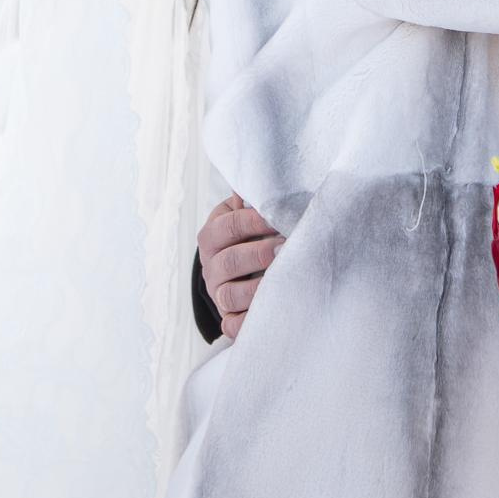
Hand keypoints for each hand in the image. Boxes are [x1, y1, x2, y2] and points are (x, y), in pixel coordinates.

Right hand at [196, 193, 281, 339]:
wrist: (241, 269)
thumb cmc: (251, 233)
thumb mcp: (246, 212)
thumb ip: (252, 197)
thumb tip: (263, 170)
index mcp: (212, 236)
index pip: (226, 227)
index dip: (253, 222)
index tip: (279, 218)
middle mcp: (211, 267)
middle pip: (228, 262)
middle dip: (259, 254)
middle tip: (287, 247)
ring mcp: (218, 294)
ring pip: (229, 295)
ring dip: (258, 288)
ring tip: (286, 278)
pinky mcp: (229, 318)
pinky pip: (232, 326)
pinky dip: (248, 323)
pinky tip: (271, 311)